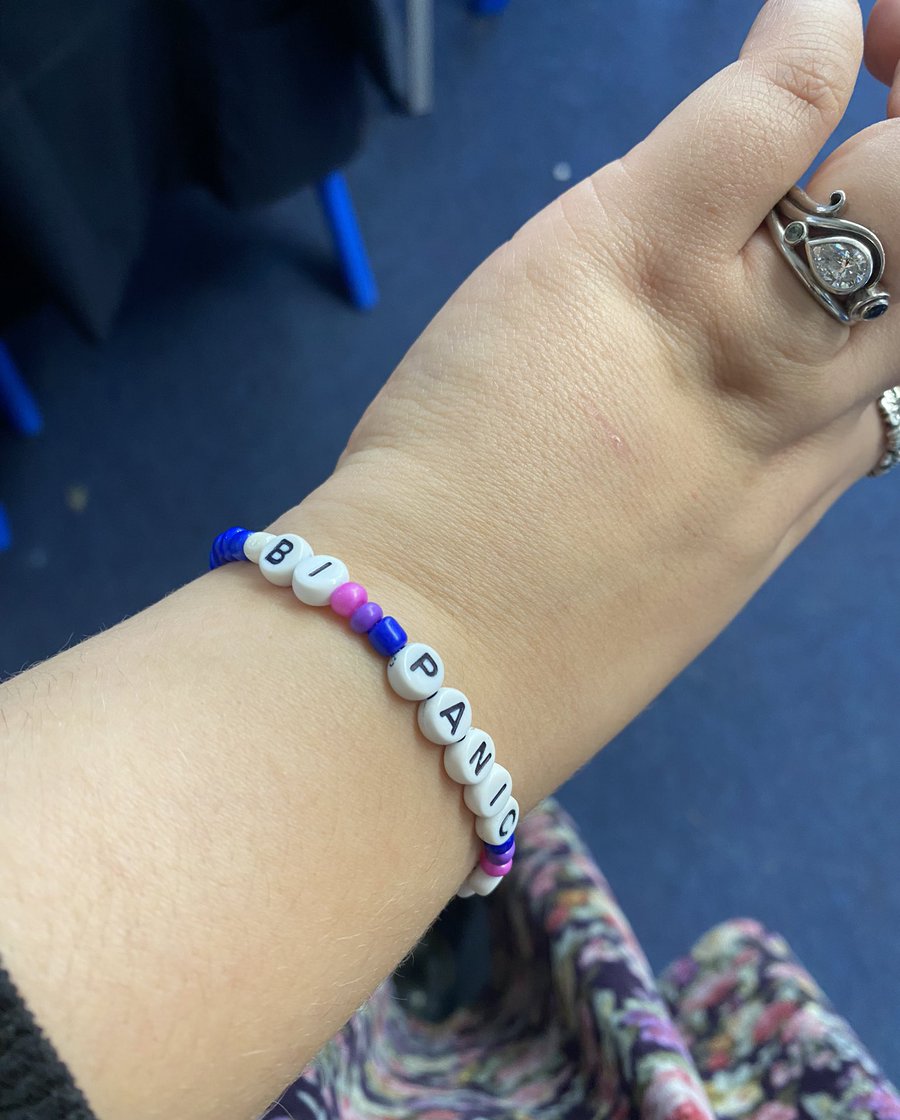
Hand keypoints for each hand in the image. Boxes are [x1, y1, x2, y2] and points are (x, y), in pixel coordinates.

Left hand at [300, 0, 898, 804]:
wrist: (426, 666)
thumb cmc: (520, 649)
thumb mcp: (666, 585)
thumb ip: (726, 493)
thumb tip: (739, 435)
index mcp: (797, 484)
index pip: (899, 370)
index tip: (875, 266)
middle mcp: (800, 405)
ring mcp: (733, 330)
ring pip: (895, 194)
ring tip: (887, 40)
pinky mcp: (634, 258)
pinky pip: (764, 117)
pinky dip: (807, 40)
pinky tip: (825, 10)